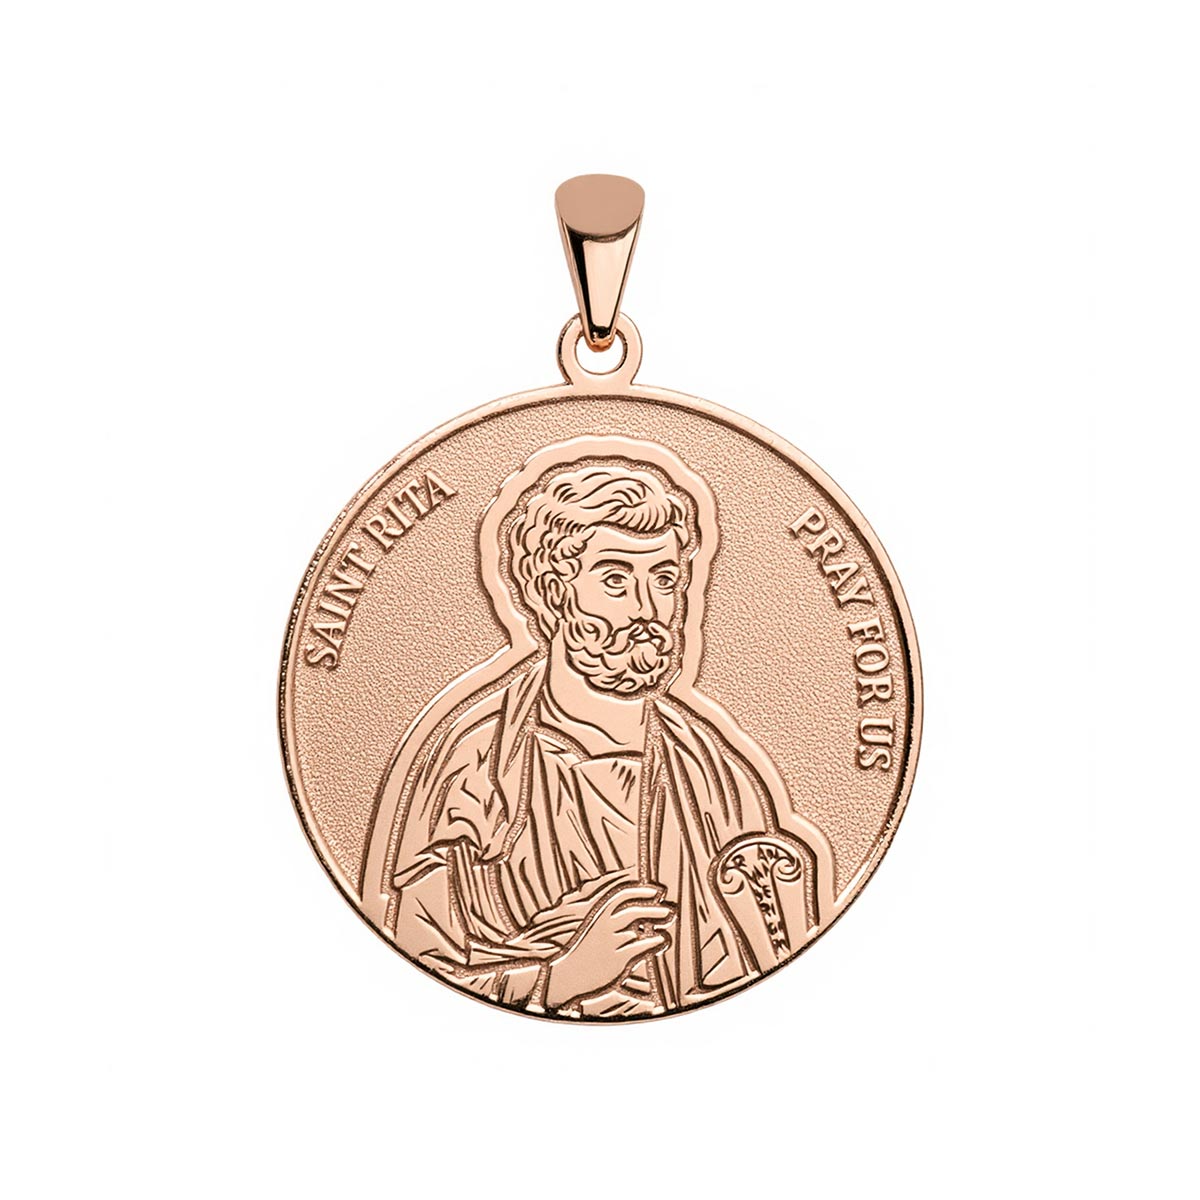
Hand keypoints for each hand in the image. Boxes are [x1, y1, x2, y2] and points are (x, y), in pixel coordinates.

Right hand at [544, 882, 675, 1008]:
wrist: (566, 978)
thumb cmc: (583, 953)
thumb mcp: (593, 929)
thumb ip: (612, 918)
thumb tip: (637, 911)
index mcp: (597, 915)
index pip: (621, 895)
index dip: (641, 890)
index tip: (656, 891)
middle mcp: (605, 926)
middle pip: (633, 910)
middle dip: (653, 906)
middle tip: (668, 907)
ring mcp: (612, 942)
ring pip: (638, 926)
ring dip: (656, 917)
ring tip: (668, 916)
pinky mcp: (618, 960)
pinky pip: (641, 946)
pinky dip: (654, 940)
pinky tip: (661, 939)